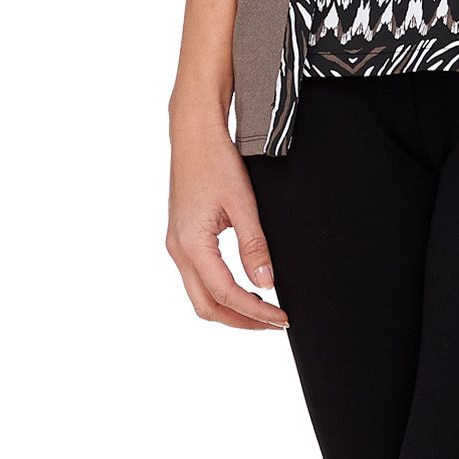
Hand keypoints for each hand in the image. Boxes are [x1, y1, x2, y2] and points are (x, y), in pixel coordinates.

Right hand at [166, 123, 290, 330]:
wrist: (194, 135)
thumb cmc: (217, 161)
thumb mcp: (242, 203)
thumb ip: (254, 245)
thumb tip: (267, 284)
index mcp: (191, 244)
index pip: (225, 294)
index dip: (255, 312)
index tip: (281, 318)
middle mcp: (178, 250)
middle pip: (207, 306)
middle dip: (241, 320)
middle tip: (274, 322)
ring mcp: (177, 246)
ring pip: (200, 296)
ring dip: (231, 309)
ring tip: (263, 311)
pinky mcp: (182, 239)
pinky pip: (198, 279)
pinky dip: (221, 292)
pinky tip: (244, 288)